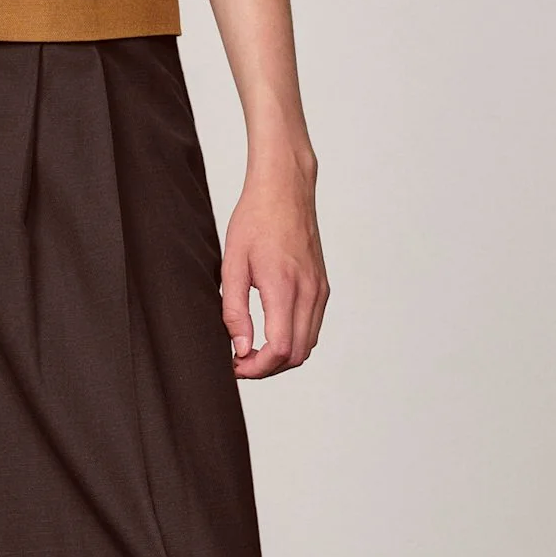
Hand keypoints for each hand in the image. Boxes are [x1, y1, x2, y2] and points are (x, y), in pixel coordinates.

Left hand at [220, 152, 328, 377]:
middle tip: (240, 362)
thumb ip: (234, 310)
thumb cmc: (255, 219)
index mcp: (284, 286)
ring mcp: (320, 289)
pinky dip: (294, 340)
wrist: (286, 188)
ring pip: (308, 345)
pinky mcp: (322, 286)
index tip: (235, 365)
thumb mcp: (232, 264)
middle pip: (297, 355)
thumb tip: (241, 348)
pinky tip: (270, 333)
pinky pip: (313, 327)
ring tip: (252, 350)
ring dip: (282, 357)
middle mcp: (309, 291)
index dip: (257, 368)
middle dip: (268, 368)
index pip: (280, 349)